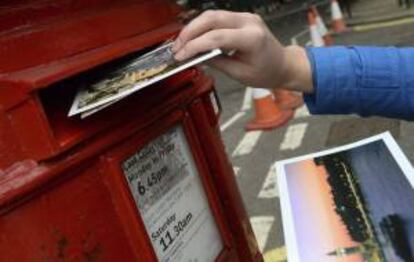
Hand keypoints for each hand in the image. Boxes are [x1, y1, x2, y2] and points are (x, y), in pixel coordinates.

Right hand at [172, 10, 312, 92]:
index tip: (180, 55)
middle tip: (176, 47)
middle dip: (190, 32)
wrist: (283, 65)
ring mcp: (246, 17)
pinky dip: (203, 27)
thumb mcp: (240, 74)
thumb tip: (195, 56)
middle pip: (212, 19)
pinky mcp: (242, 17)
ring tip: (181, 43)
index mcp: (252, 38)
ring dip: (194, 28)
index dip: (194, 46)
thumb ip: (217, 62)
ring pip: (213, 15)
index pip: (216, 37)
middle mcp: (249, 22)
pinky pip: (218, 18)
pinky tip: (194, 38)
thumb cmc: (266, 72)